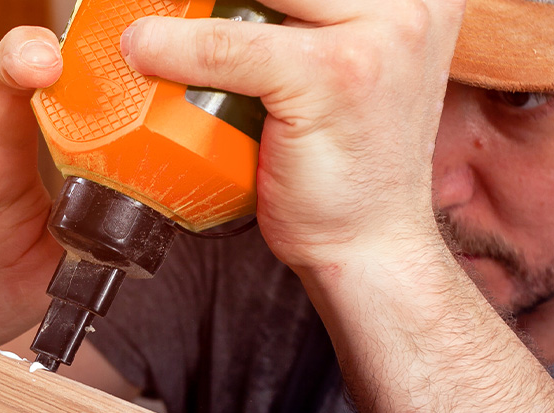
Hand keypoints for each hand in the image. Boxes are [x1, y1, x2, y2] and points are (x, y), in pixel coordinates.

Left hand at [120, 0, 466, 269]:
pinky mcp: (336, 73)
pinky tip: (142, 51)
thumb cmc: (347, 161)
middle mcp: (412, 1)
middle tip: (149, 5)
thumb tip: (193, 5)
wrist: (373, 247)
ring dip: (183, 7)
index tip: (194, 2)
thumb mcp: (334, 64)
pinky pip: (230, 44)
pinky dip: (175, 49)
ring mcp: (381, 33)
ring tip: (141, 21)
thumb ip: (299, 20)